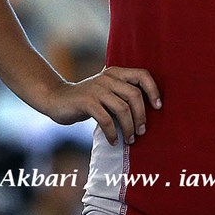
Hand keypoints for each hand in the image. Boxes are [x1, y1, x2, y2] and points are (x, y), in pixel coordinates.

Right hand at [40, 66, 160, 146]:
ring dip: (129, 127)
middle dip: (141, 116)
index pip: (142, 75)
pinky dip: (112, 133)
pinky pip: (106, 119)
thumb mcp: (106, 92)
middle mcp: (108, 77)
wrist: (56, 99)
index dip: (153, 90)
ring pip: (122, 108)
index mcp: (116, 72)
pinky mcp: (86, 102)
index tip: (158, 107)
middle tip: (142, 132)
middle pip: (134, 95)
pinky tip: (114, 141)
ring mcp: (97, 89)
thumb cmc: (87, 99)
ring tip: (130, 139)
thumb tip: (145, 114)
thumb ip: (122, 95)